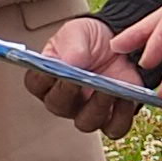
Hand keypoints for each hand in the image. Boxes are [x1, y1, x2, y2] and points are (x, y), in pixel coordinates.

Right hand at [21, 13, 142, 140]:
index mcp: (49, 77)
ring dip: (97, 107)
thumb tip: (69, 63)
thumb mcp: (77, 33)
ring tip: (108, 88)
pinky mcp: (112, 116)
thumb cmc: (92, 40)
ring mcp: (87, 110)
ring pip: (86, 122)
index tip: (54, 68)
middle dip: (69, 92)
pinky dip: (121, 116)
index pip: (36, 83)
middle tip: (81, 78)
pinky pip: (115, 128)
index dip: (42, 78)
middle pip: (58, 106)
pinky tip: (125, 97)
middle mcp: (65, 99)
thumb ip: (71, 46)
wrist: (121, 43)